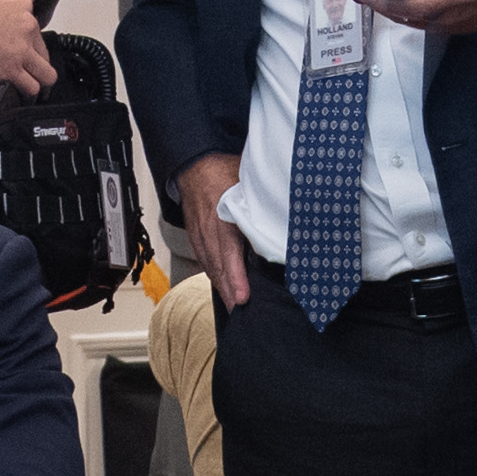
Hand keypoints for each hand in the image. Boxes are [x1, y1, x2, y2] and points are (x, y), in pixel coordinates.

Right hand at [0, 0, 55, 91]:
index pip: (37, 24)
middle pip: (46, 53)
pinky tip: (23, 96)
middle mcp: (27, 29)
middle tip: (34, 72)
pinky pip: (30, 88)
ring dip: (41, 82)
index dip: (32, 38)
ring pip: (47, 74)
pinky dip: (28, 94)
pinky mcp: (9, 69)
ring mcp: (20, 51)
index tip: (29, 44)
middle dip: (41, 64)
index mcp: (22, 8)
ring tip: (36, 90)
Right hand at [173, 152, 250, 306]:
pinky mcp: (195, 236)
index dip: (236, 277)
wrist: (195, 164)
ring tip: (233, 304)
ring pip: (210, 266)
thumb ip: (260, 205)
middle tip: (240, 311)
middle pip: (219, 266)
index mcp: (222, 217)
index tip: (243, 296)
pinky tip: (221, 284)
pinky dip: (213, 273)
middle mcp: (208, 229)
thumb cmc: (224, 172)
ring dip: (222, 286)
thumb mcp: (247, 183)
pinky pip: (204, 259)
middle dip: (229, 291)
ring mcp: (199, 234)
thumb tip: (281, 225)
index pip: (229, 253)